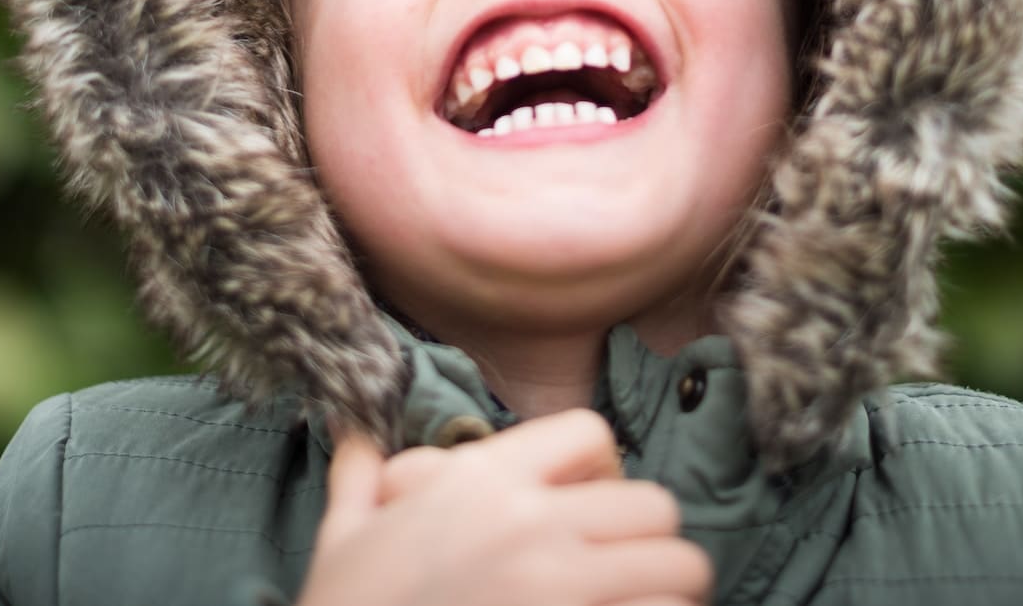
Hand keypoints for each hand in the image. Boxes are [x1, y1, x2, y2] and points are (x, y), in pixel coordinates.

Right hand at [295, 408, 711, 605]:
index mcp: (481, 483)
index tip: (587, 507)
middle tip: (623, 573)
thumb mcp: (342, 539)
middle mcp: (532, 526)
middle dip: (648, 541)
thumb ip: (359, 479)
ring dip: (666, 592)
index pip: (589, 433)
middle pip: (654, 506)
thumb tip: (351, 433)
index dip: (602, 469)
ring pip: (680, 569)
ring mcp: (564, 591)